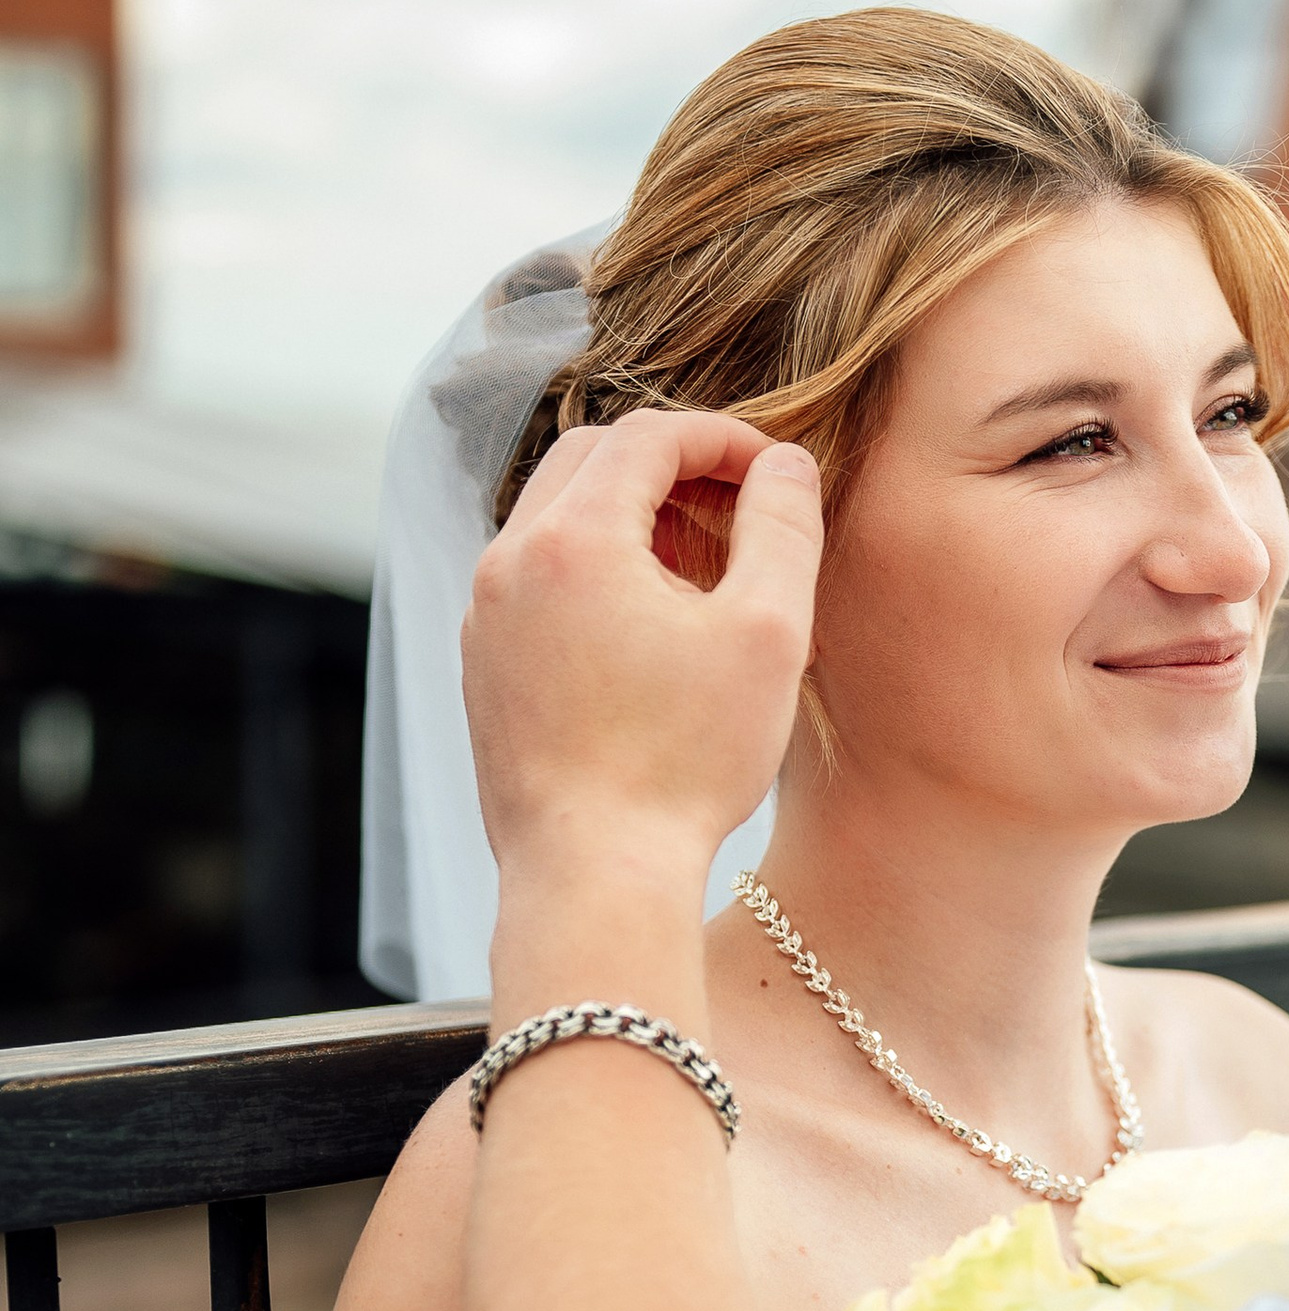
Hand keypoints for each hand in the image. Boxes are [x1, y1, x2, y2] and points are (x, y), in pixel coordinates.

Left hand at [462, 413, 823, 886]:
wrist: (592, 875)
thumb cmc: (684, 763)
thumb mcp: (767, 633)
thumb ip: (783, 527)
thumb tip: (783, 465)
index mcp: (572, 537)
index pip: (648, 435)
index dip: (722, 437)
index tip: (773, 472)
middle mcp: (508, 562)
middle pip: (589, 459)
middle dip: (668, 465)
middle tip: (736, 507)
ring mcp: (483, 617)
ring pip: (556, 520)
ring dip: (629, 518)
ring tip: (700, 572)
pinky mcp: (482, 667)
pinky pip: (536, 581)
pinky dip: (593, 572)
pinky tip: (649, 632)